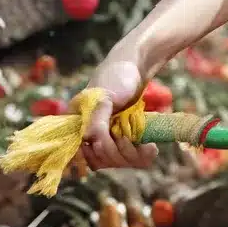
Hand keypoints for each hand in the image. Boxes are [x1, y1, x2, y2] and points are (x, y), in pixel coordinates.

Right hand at [79, 55, 158, 171]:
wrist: (136, 66)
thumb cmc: (117, 77)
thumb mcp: (106, 96)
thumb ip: (97, 117)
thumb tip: (87, 138)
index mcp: (76, 124)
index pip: (81, 153)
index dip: (101, 152)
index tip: (118, 140)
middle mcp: (88, 134)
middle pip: (100, 160)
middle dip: (119, 154)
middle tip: (133, 139)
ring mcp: (105, 137)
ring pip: (114, 161)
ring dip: (131, 157)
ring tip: (147, 146)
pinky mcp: (121, 138)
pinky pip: (127, 157)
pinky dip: (140, 156)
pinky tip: (150, 148)